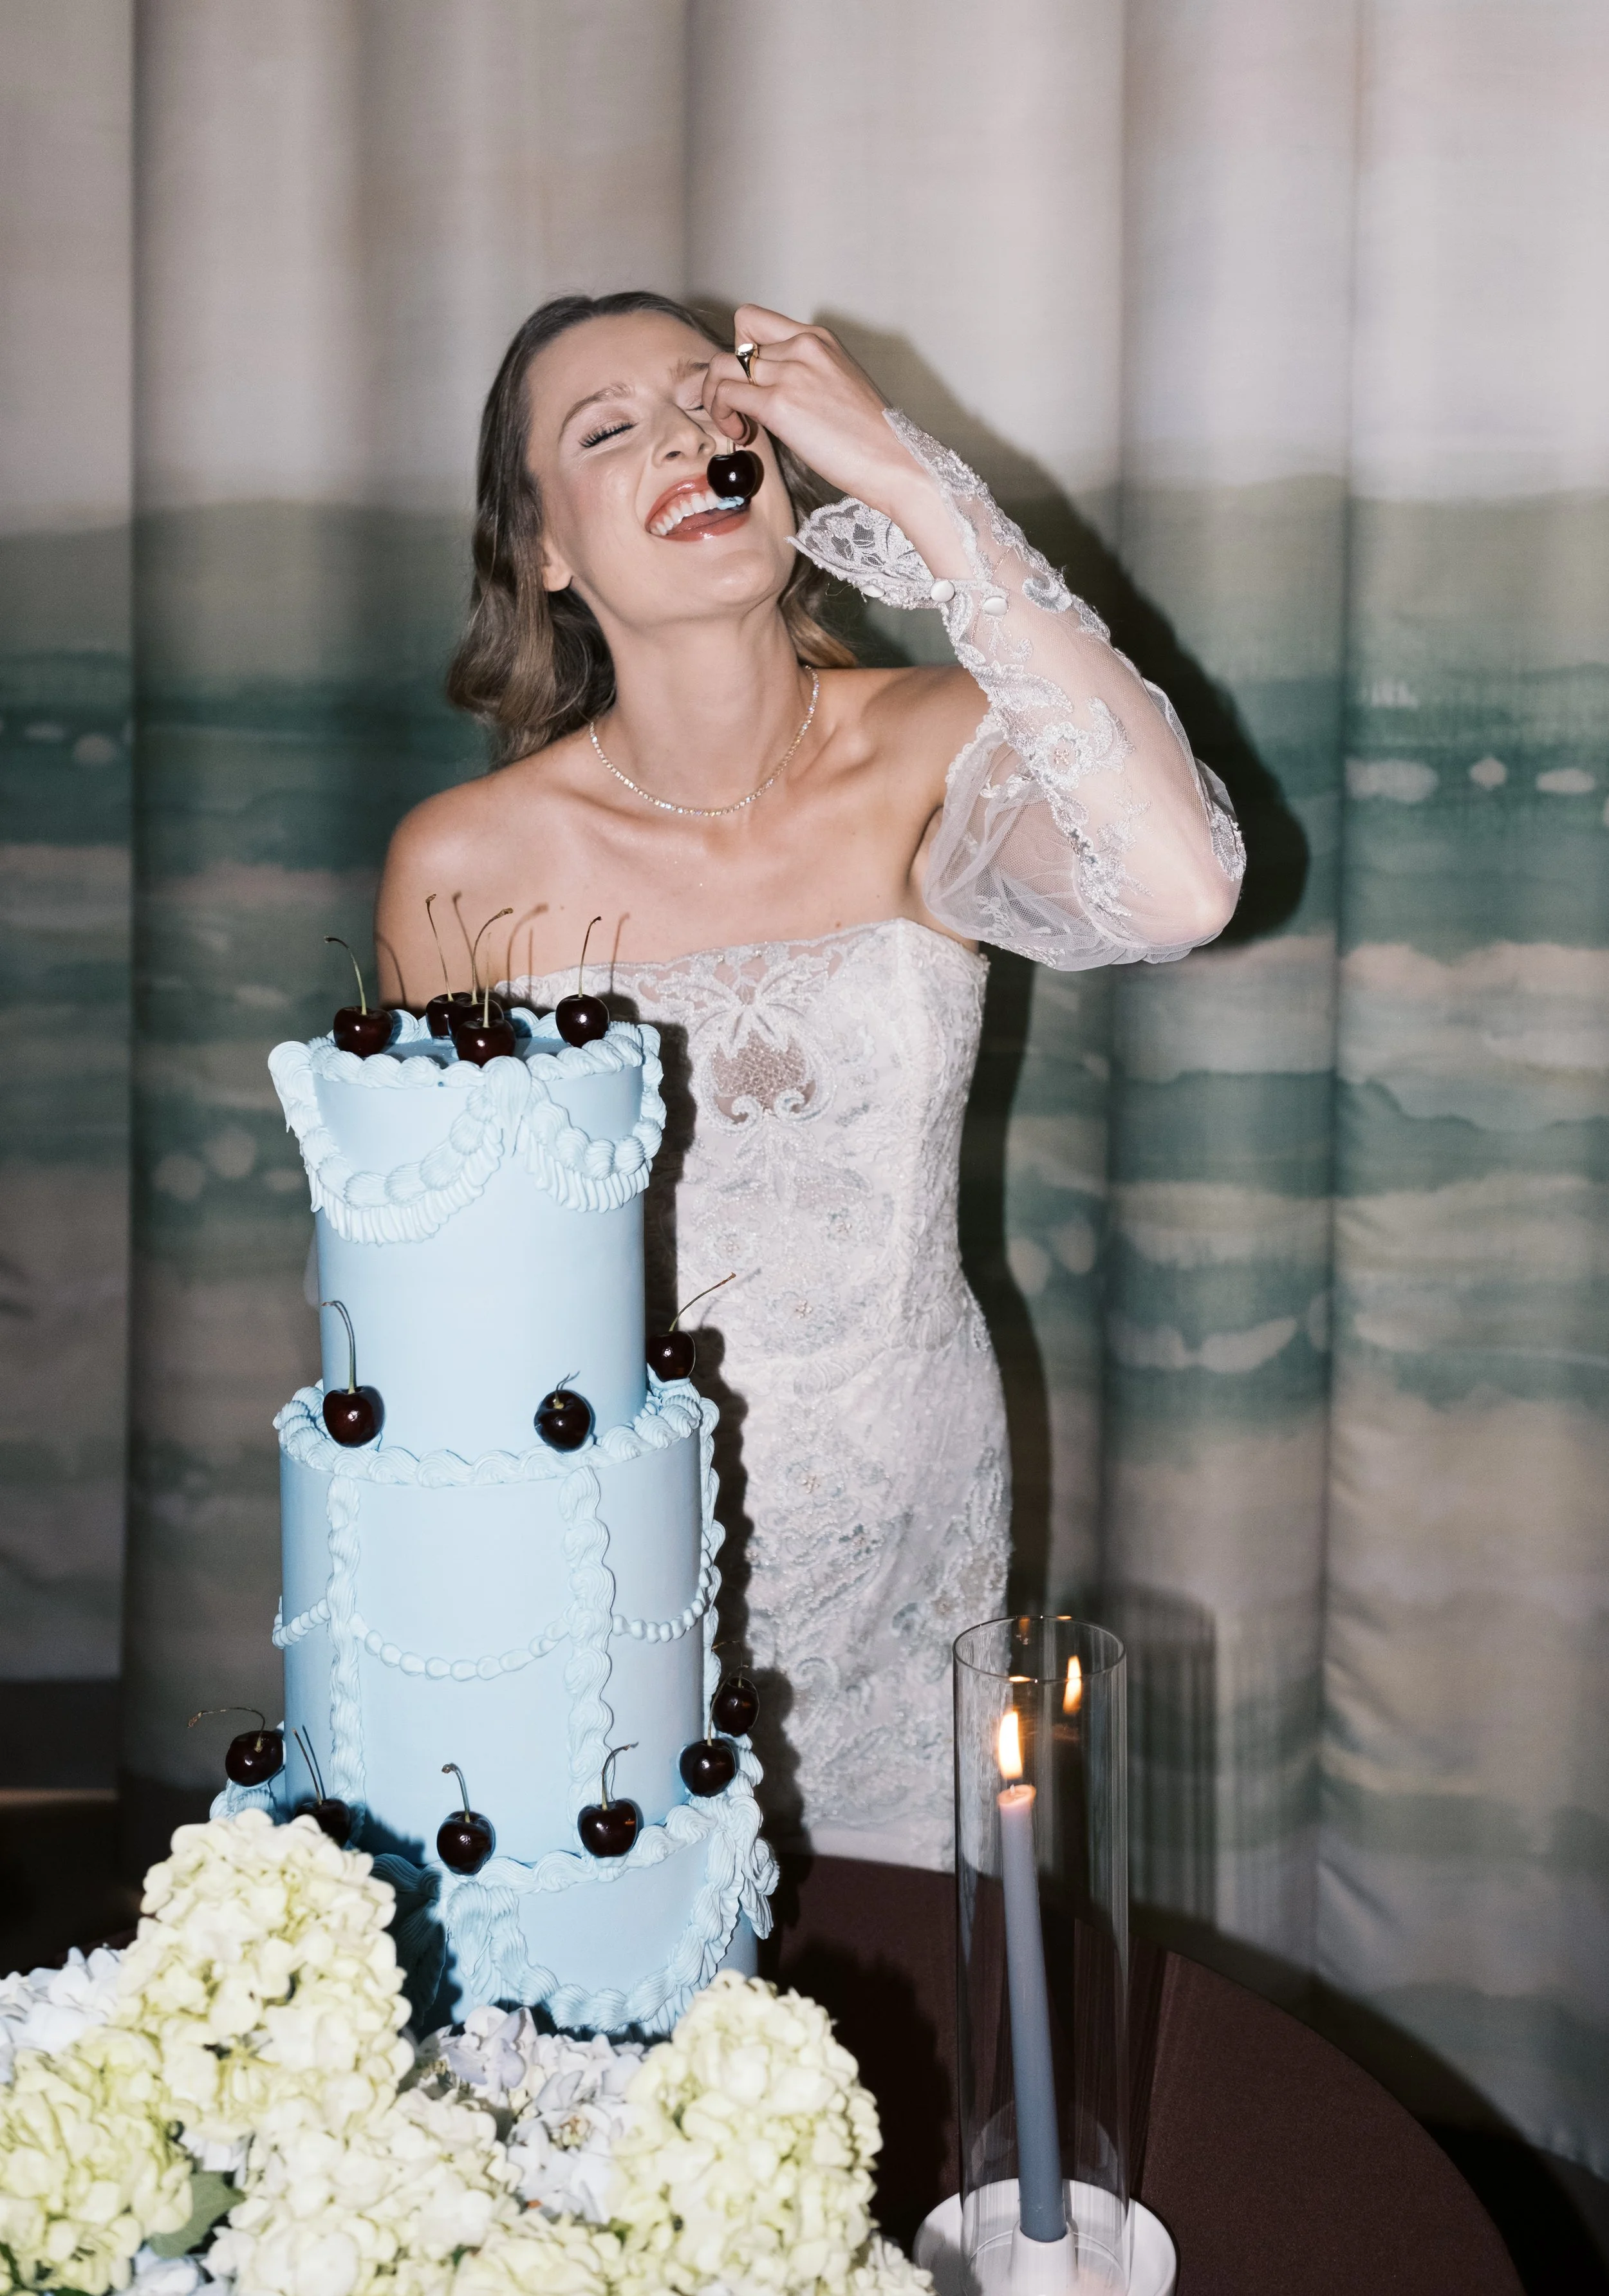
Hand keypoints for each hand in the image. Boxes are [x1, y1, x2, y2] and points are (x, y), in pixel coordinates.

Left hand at [704, 305, 920, 522]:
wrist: (896, 461)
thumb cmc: (873, 437)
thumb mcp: (840, 386)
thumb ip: (808, 376)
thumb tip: (773, 391)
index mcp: (818, 339)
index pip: (754, 321)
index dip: (741, 350)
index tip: (751, 383)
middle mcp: (803, 346)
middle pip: (734, 341)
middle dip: (726, 377)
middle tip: (738, 407)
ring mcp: (790, 373)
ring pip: (720, 366)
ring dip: (717, 396)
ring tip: (737, 423)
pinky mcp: (779, 404)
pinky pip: (726, 395)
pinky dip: (722, 414)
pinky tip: (742, 433)